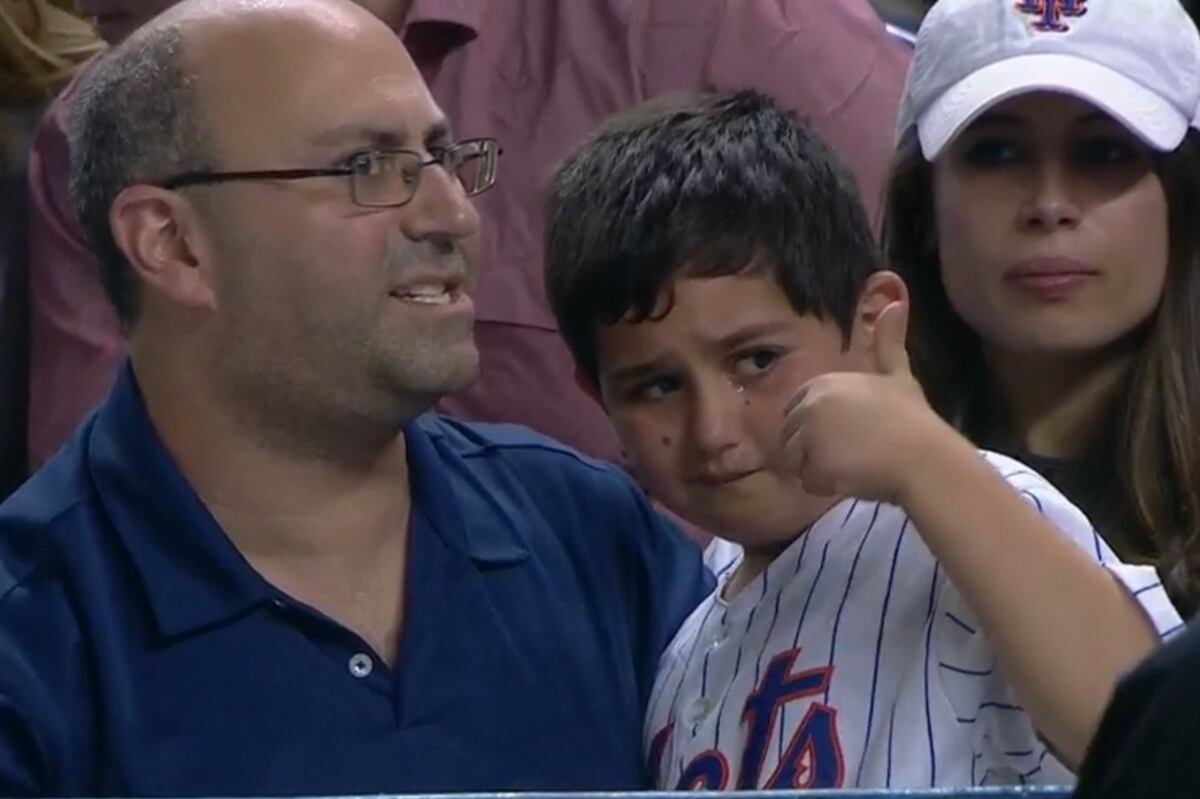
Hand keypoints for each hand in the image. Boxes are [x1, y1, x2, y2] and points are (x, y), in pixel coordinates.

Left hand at [781, 301, 954, 502]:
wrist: (923, 457)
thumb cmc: (911, 419)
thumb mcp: (897, 374)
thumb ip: (888, 342)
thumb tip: (895, 302)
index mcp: (823, 384)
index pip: (798, 413)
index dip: (821, 428)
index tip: (850, 434)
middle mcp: (810, 406)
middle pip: (793, 438)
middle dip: (817, 450)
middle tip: (854, 452)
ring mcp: (810, 436)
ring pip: (798, 462)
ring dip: (821, 469)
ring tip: (855, 464)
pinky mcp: (815, 466)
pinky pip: (809, 483)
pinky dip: (827, 487)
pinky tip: (853, 478)